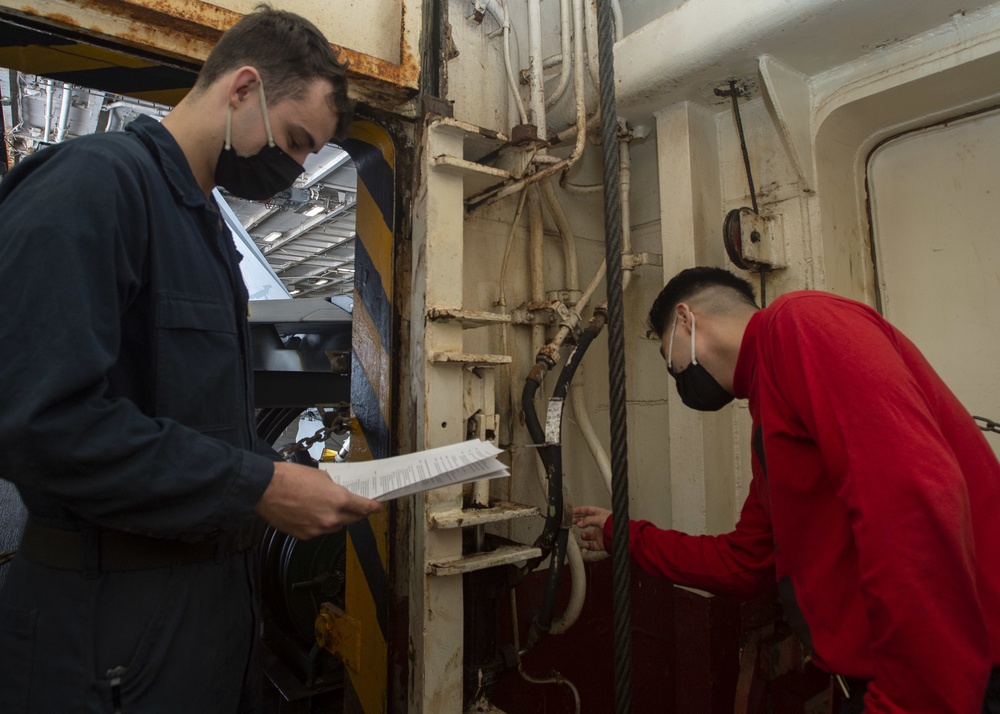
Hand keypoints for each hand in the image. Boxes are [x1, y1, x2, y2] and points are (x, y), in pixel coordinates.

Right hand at [255, 461, 382, 539]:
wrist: (265, 489)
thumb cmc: (289, 478)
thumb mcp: (320, 476)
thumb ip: (333, 488)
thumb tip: (337, 494)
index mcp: (338, 500)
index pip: (363, 507)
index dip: (373, 508)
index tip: (378, 507)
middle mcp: (331, 518)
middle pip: (352, 519)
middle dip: (356, 513)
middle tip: (358, 508)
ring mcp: (318, 529)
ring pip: (335, 527)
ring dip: (337, 519)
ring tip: (328, 508)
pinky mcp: (305, 536)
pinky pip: (319, 531)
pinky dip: (320, 524)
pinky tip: (312, 514)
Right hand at [573, 505, 610, 551]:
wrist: (622, 537)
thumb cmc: (614, 525)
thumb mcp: (600, 518)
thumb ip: (588, 520)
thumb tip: (579, 523)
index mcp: (600, 515)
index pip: (587, 510)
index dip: (579, 510)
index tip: (571, 511)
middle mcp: (600, 524)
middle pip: (586, 521)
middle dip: (578, 521)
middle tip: (570, 521)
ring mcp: (600, 534)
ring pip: (588, 534)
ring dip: (584, 535)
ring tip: (583, 535)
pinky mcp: (601, 543)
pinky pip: (592, 545)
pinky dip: (588, 545)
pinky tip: (586, 544)